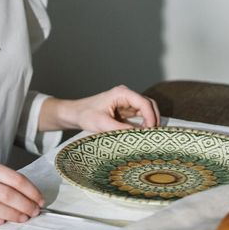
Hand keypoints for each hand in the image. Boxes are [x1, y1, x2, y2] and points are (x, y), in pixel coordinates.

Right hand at [0, 159, 43, 226]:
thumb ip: (3, 181)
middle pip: (4, 193)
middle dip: (23, 204)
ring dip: (10, 214)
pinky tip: (0, 223)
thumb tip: (31, 196)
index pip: (13, 177)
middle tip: (34, 212)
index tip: (40, 200)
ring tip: (22, 219)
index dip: (29, 190)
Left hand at [39, 85, 159, 132]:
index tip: (150, 132)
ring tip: (147, 137)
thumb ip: (122, 130)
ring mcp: (127, 102)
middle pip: (149, 105)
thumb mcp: (103, 124)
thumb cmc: (85, 115)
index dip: (151, 117)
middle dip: (153, 119)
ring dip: (150, 122)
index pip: (144, 103)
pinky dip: (144, 125)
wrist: (75, 113)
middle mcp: (127, 95)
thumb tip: (140, 136)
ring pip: (147, 110)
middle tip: (152, 136)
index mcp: (122, 93)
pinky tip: (142, 135)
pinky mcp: (126, 110)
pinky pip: (140, 116)